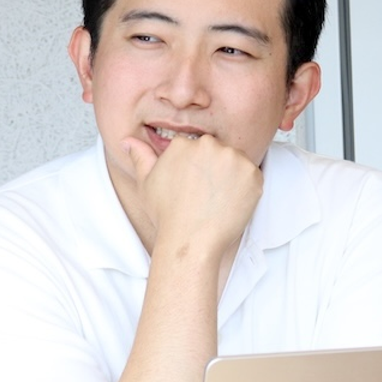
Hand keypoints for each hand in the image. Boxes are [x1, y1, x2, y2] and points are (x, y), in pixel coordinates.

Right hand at [121, 133, 262, 256]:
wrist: (191, 241)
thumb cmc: (168, 216)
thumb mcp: (146, 183)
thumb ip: (140, 156)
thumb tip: (128, 141)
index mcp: (183, 144)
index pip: (195, 149)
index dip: (195, 169)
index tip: (193, 187)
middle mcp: (209, 145)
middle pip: (216, 151)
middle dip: (214, 168)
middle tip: (205, 194)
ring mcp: (232, 158)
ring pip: (235, 162)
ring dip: (231, 176)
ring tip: (217, 199)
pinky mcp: (252, 173)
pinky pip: (252, 175)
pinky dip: (246, 188)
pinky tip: (230, 203)